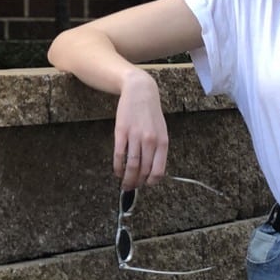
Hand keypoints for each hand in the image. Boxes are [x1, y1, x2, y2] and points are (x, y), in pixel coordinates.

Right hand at [113, 69, 168, 186]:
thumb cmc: (151, 113)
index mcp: (162, 142)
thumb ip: (158, 149)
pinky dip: (117, 167)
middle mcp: (150, 141)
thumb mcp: (161, 131)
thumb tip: (152, 170)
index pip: (158, 170)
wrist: (140, 91)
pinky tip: (117, 171)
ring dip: (127, 178)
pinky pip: (119, 155)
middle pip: (143, 170)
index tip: (146, 185)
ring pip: (131, 165)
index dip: (151, 182)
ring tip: (124, 184)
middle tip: (131, 188)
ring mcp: (135, 136)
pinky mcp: (121, 132)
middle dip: (137, 183)